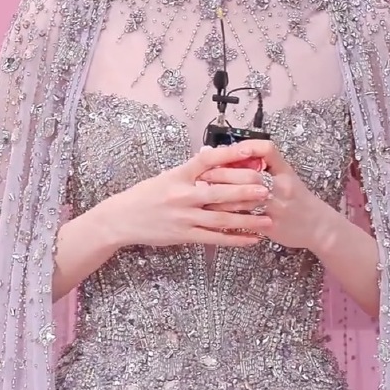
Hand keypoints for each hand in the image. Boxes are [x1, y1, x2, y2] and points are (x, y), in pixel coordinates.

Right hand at [104, 143, 274, 249]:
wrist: (122, 219)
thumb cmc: (144, 195)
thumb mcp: (165, 176)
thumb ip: (190, 170)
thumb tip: (210, 154)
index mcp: (178, 175)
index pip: (207, 160)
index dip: (229, 154)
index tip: (250, 150)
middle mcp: (182, 195)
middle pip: (220, 192)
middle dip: (246, 191)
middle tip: (267, 188)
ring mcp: (184, 217)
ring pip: (221, 217)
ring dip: (247, 219)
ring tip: (268, 218)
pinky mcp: (185, 235)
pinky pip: (215, 238)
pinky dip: (235, 239)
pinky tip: (251, 239)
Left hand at [197, 140, 327, 251]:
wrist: (318, 226)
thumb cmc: (296, 198)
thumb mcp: (285, 176)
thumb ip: (261, 166)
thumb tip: (226, 153)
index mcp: (285, 171)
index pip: (268, 150)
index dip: (247, 147)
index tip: (226, 150)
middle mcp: (283, 186)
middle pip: (250, 175)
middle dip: (223, 174)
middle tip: (202, 175)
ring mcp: (278, 207)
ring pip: (245, 200)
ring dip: (221, 196)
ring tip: (202, 194)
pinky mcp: (272, 226)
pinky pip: (246, 221)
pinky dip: (229, 217)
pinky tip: (213, 215)